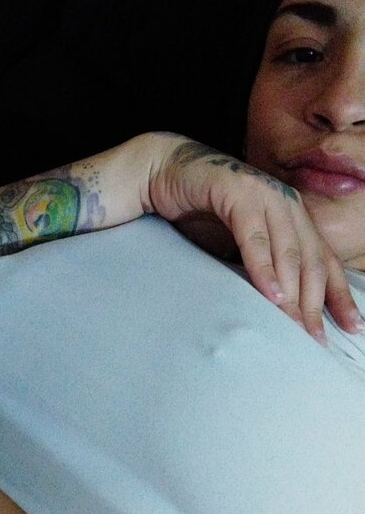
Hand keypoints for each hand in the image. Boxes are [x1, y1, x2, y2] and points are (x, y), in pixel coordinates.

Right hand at [148, 135, 364, 343]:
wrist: (166, 173)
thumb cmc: (202, 214)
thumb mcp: (240, 246)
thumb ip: (262, 268)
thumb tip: (281, 310)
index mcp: (294, 217)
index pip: (325, 262)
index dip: (339, 296)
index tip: (352, 327)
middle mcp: (288, 205)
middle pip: (310, 262)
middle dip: (314, 305)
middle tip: (315, 340)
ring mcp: (266, 195)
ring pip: (288, 252)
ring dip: (293, 293)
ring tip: (295, 326)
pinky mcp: (238, 193)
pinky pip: (254, 237)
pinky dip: (263, 267)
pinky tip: (271, 293)